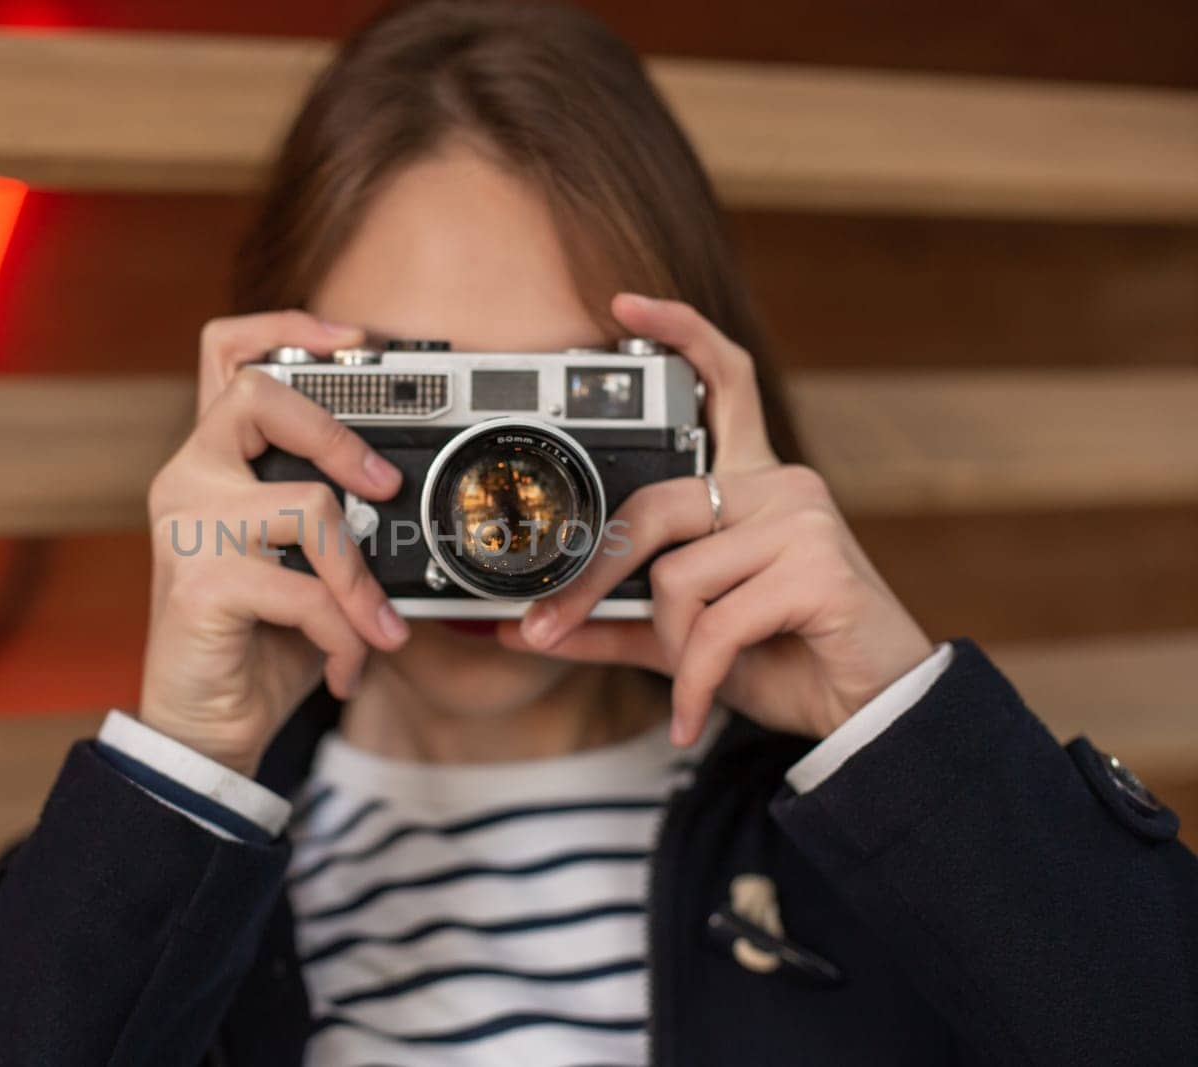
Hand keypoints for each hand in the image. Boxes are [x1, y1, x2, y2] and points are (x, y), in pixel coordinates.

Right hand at [140, 311, 410, 775]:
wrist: (206, 730)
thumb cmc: (258, 642)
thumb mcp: (303, 567)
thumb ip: (333, 517)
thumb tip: (406, 493)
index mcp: (212, 463)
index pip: (226, 353)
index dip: (288, 327)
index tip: (354, 339)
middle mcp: (187, 479)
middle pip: (258, 394)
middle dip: (338, 434)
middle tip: (384, 486)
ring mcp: (186, 527)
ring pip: (308, 506)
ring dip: (360, 579)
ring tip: (377, 627)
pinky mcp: (200, 584)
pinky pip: (308, 591)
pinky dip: (345, 634)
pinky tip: (347, 667)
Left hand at [499, 293, 932, 746]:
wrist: (870, 717)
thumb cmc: (787, 661)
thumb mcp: (686, 639)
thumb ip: (614, 624)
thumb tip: (526, 628)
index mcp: (754, 485)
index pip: (725, 382)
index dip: (679, 333)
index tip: (622, 307)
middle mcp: (782, 487)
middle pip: (656, 504)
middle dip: (596, 576)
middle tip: (547, 626)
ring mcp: (805, 523)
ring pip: (678, 576)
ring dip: (672, 647)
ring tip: (694, 683)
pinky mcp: (818, 571)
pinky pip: (715, 626)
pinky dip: (693, 680)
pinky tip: (694, 711)